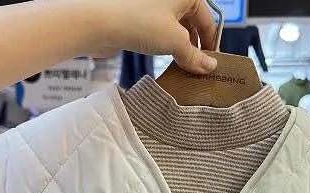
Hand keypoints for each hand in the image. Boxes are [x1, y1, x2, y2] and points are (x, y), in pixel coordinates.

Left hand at [91, 0, 217, 72]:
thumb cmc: (137, 20)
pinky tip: (165, 62)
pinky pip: (159, 32)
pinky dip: (164, 47)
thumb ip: (194, 56)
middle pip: (191, 24)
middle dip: (194, 48)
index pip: (207, 20)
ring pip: (174, 30)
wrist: (99, 21)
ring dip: (179, 50)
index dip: (210, 44)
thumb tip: (208, 66)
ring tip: (181, 69)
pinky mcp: (138, 16)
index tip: (210, 64)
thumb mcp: (175, 42)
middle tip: (195, 70)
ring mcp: (153, 6)